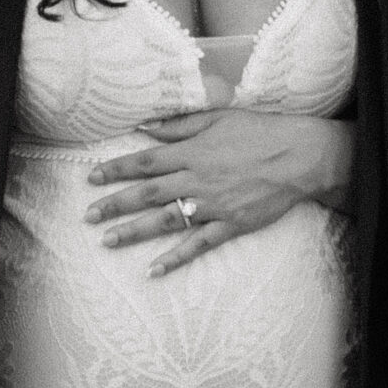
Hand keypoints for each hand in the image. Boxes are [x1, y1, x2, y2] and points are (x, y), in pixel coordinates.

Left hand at [85, 110, 353, 273]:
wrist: (298, 156)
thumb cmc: (258, 131)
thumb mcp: (218, 117)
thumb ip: (179, 124)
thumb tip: (145, 125)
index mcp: (193, 151)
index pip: (146, 162)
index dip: (117, 170)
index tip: (92, 178)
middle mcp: (197, 179)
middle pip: (148, 193)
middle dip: (115, 204)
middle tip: (88, 216)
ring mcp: (213, 205)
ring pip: (166, 220)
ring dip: (134, 232)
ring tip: (107, 241)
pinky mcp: (230, 224)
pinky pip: (198, 245)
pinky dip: (175, 258)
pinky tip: (154, 270)